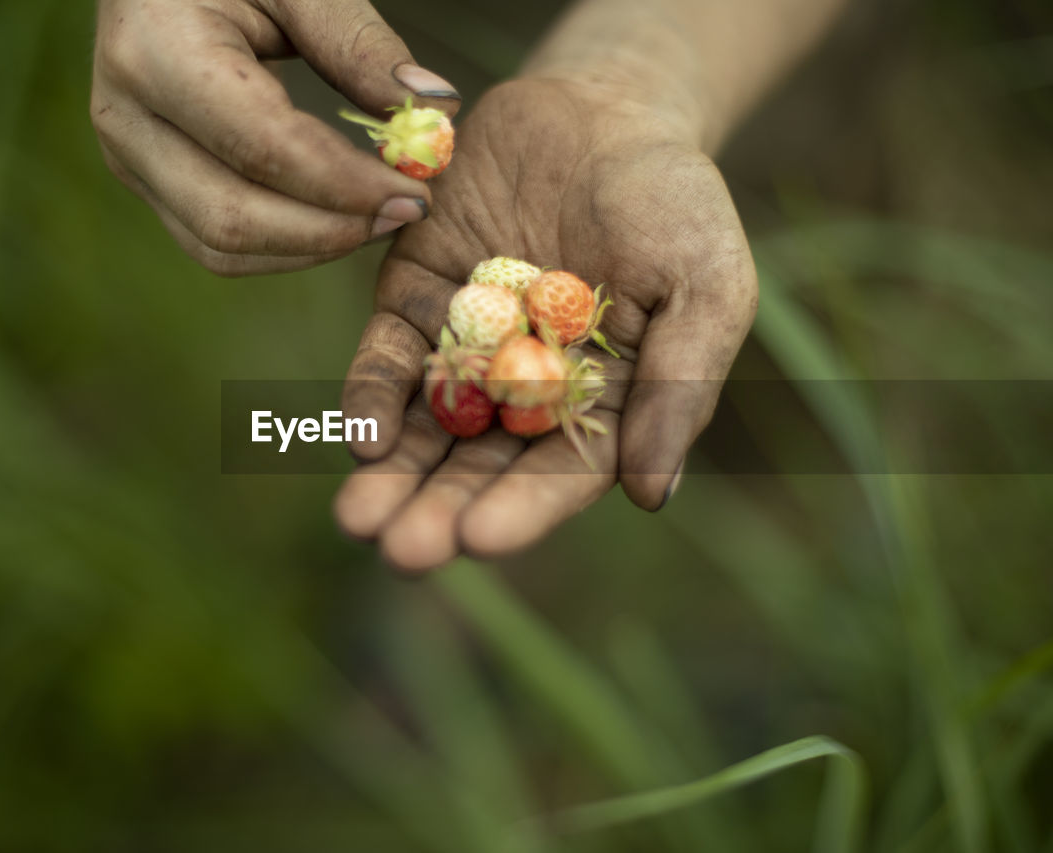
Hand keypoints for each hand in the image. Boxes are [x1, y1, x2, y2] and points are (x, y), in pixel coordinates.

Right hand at [90, 0, 459, 275]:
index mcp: (155, 50)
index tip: (412, 189)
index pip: (260, 146)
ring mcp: (129, 157)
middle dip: (330, 229)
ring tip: (378, 216)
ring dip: (310, 247)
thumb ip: (359, 43)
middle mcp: (127, 117)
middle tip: (405, 211)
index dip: (343, 183)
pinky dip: (283, 246)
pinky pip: (214, 243)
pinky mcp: (147, 181)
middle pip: (233, 216)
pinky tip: (336, 219)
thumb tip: (434, 110)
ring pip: (221, 247)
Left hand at [333, 77, 757, 570]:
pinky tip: (360, 434)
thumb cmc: (674, 200)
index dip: (521, 509)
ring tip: (357, 521)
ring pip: (425, 426)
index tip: (481, 540)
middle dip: (438, 509)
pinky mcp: (416, 299)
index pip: (561, 474)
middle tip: (401, 552)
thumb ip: (679, 384)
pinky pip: (388, 356)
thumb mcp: (705, 285)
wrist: (604, 106)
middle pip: (480, 465)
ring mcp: (466, 347)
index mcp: (603, 404)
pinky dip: (373, 394)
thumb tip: (651, 495)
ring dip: (391, 475)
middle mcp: (526, 392)